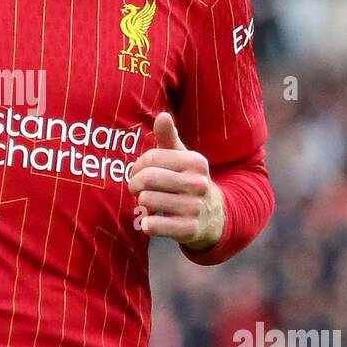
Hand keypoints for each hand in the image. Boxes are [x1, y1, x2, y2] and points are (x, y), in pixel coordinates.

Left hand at [128, 112, 224, 250]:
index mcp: (196, 162)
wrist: (213, 216)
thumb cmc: (188, 181)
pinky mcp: (189, 229)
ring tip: (147, 202)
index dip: (137, 166)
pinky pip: (155, 225)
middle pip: (147, 178)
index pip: (151, 158)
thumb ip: (168, 137)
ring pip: (147, 200)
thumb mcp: (182, 158)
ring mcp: (195, 207)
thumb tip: (162, 116)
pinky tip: (150, 221)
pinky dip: (147, 224)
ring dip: (141, 203)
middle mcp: (198, 183)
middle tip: (135, 188)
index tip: (138, 172)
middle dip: (134, 184)